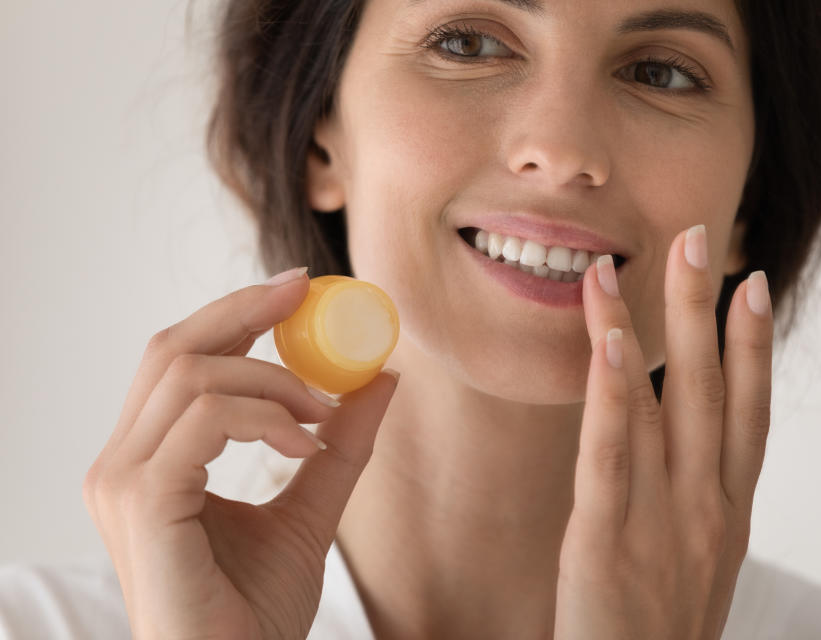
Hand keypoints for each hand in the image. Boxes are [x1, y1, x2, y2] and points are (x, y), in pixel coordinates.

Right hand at [83, 268, 399, 639]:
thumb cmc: (255, 612)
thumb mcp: (312, 508)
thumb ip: (340, 444)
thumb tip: (380, 379)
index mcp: (150, 459)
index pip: (182, 361)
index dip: (235, 314)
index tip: (297, 289)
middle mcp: (122, 462)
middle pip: (174, 348)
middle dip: (243, 312)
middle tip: (307, 295)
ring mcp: (123, 480)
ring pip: (191, 375)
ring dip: (271, 380)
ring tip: (320, 415)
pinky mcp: (142, 501)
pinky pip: (203, 418)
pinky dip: (263, 416)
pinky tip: (302, 445)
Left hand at [554, 226, 773, 639]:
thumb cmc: (661, 636)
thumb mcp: (699, 564)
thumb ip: (697, 504)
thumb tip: (690, 454)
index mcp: (730, 513)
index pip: (751, 411)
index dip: (754, 345)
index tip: (754, 285)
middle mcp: (708, 507)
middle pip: (711, 391)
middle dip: (706, 311)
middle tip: (698, 240)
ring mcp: (663, 521)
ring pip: (659, 406)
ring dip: (647, 329)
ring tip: (629, 265)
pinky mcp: (608, 539)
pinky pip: (611, 452)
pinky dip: (613, 393)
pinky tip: (607, 342)